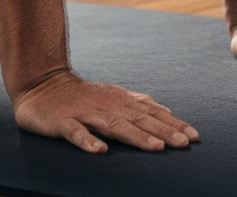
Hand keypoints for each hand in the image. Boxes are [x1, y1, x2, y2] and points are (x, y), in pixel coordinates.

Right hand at [12, 70, 200, 153]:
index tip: (195, 136)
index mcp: (120, 101)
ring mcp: (86, 113)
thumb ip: (139, 103)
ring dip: (136, 137)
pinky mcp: (63, 122)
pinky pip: (76, 133)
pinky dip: (88, 141)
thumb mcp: (113, 95)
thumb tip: (167, 110)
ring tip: (156, 148)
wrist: (42, 84)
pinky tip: (100, 151)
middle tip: (185, 144)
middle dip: (164, 131)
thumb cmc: (81, 95)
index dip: (173, 124)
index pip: (152, 113)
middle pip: (140, 120)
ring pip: (114, 126)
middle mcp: (107, 106)